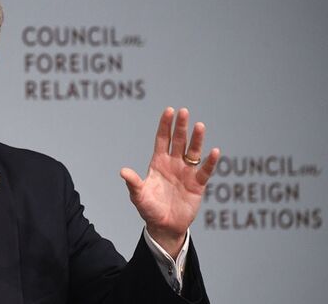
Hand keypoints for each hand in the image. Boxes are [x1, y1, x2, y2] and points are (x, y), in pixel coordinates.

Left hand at [120, 108, 218, 257]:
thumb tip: (123, 172)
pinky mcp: (198, 185)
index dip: (165, 125)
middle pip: (178, 141)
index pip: (163, 139)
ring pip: (193, 152)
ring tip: (199, 125)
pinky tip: (214, 151)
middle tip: (184, 111)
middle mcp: (174, 164)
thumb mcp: (139, 196)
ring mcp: (187, 173)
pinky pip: (205, 171)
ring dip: (197, 139)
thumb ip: (133, 183)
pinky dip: (209, 162)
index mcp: (158, 162)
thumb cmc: (149, 209)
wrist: (164, 226)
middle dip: (181, 126)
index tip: (169, 110)